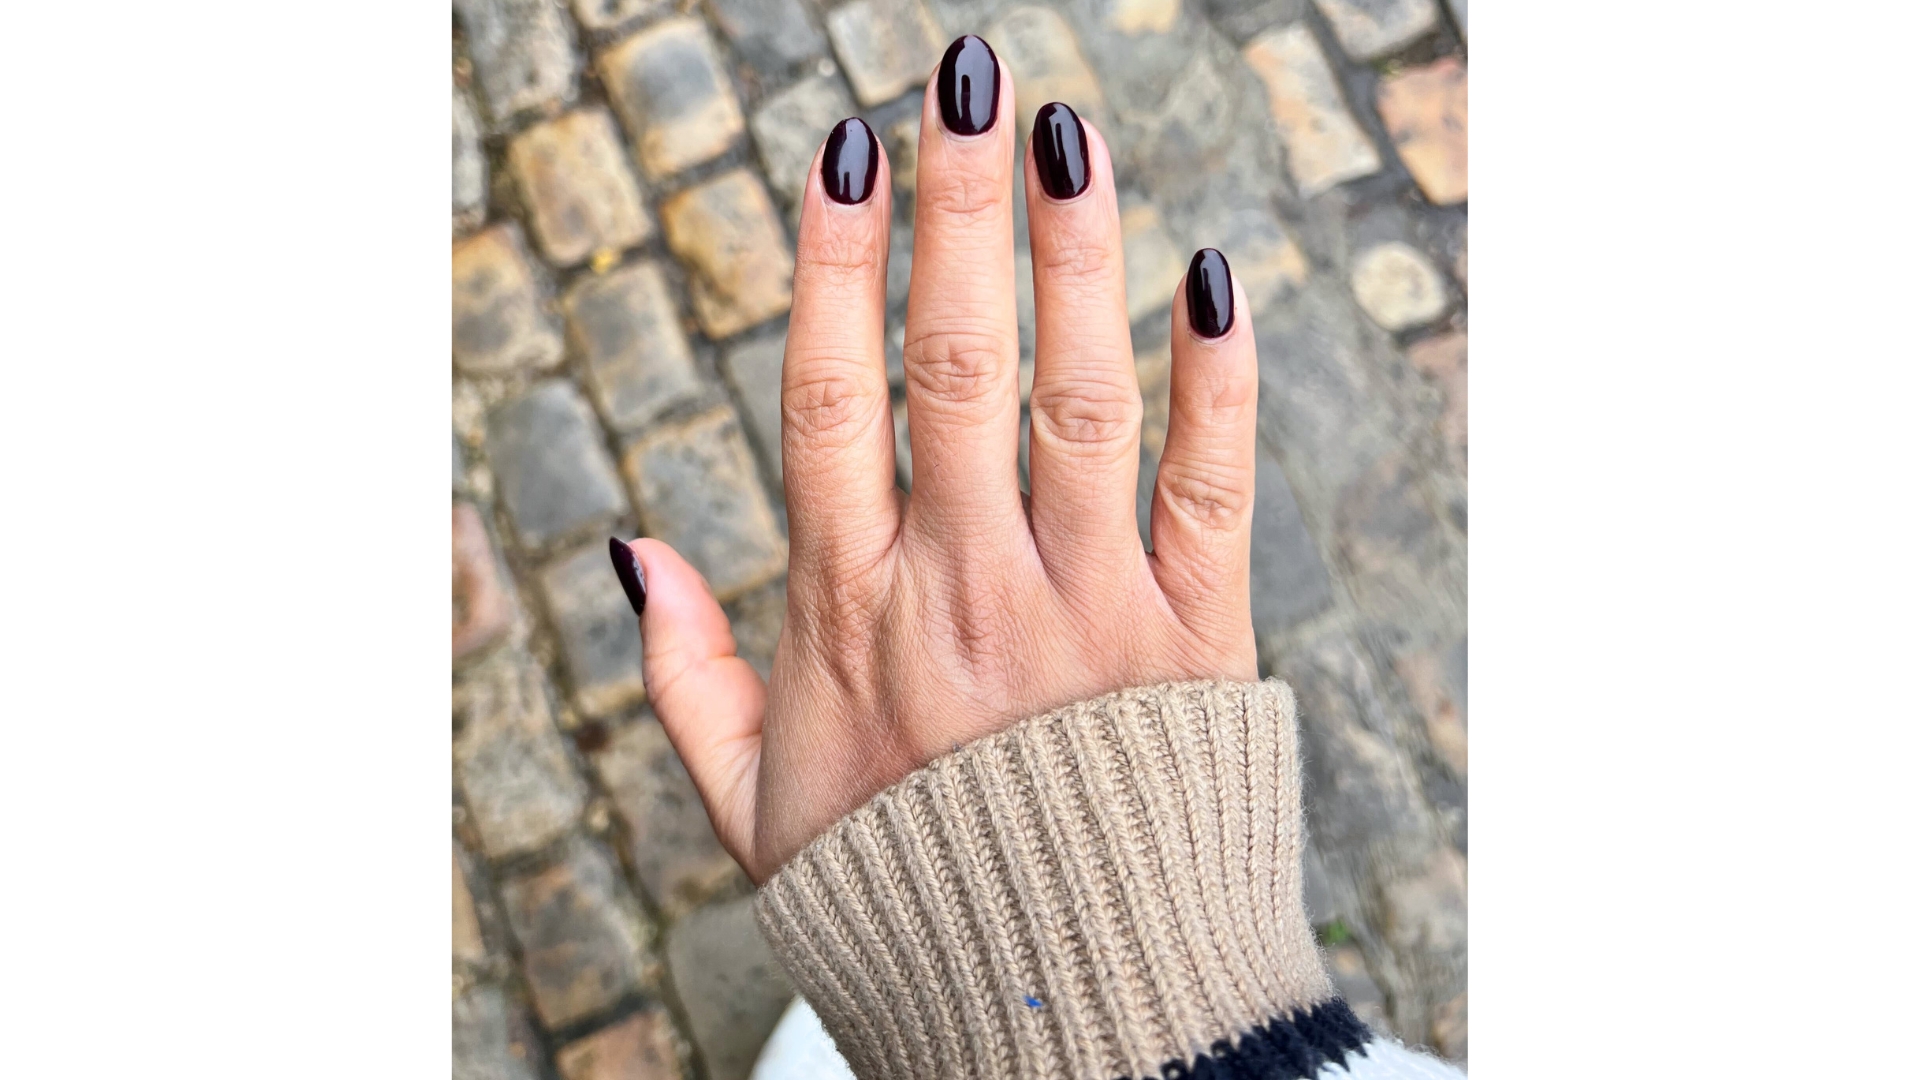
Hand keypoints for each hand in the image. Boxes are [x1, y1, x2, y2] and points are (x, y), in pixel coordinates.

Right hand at [616, 37, 1260, 882]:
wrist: (1074, 1013)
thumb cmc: (909, 897)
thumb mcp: (752, 812)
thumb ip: (687, 680)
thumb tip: (633, 550)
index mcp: (852, 619)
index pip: (829, 400)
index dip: (831, 266)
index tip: (837, 147)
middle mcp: (968, 591)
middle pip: (955, 364)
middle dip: (954, 210)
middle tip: (959, 76)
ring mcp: (1091, 609)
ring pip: (1078, 399)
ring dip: (1074, 256)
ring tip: (1066, 132)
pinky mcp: (1198, 639)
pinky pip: (1210, 489)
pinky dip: (1214, 386)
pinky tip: (1208, 282)